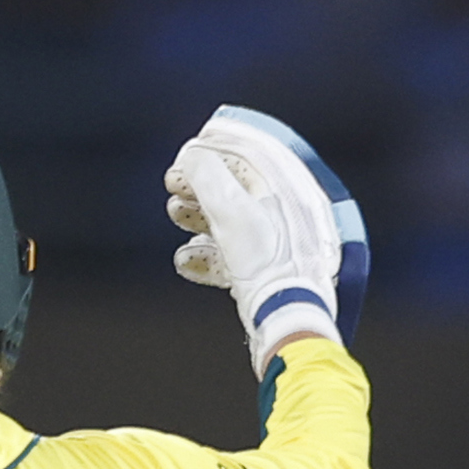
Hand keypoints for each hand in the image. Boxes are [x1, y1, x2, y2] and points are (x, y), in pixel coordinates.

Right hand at [164, 105, 368, 368]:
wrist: (289, 325)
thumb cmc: (269, 266)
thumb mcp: (233, 212)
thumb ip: (208, 176)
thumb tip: (192, 157)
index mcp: (294, 191)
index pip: (258, 152)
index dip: (221, 143)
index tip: (191, 144)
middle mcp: (293, 215)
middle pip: (242, 186)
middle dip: (203, 183)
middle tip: (173, 183)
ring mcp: (282, 247)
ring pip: (235, 222)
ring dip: (200, 216)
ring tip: (176, 215)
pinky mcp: (271, 277)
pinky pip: (236, 257)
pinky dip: (209, 255)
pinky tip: (186, 260)